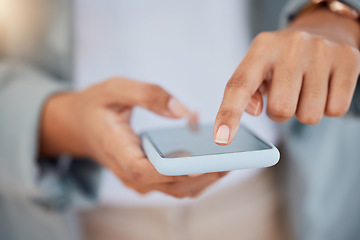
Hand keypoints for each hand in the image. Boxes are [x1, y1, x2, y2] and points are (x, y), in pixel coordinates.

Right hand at [40, 78, 226, 197]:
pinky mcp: (149, 177)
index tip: (201, 163)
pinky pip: (176, 183)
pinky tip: (214, 157)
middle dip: (202, 175)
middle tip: (234, 158)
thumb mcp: (115, 88)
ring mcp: (139, 179)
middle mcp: (128, 173)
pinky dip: (197, 175)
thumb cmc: (97, 105)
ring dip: (205, 178)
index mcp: (116, 150)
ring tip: (232, 158)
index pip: (144, 171)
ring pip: (177, 189)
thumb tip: (182, 112)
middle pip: (169, 185)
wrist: (81, 125)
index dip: (173, 170)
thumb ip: (147, 95)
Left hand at [214, 8, 359, 144]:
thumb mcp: (258, 67)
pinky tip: (324, 88)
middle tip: (285, 96)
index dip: (229, 114)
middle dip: (280, 113)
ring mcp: (322, 52)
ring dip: (304, 111)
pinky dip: (328, 108)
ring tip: (305, 90)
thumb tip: (253, 110)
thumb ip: (246, 91)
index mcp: (261, 48)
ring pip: (309, 115)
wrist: (323, 32)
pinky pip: (335, 110)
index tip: (221, 139)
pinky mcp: (348, 61)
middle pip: (280, 110)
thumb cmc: (282, 60)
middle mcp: (291, 46)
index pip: (239, 86)